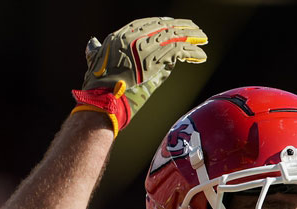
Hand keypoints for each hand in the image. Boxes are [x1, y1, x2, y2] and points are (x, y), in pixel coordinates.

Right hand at [71, 17, 207, 136]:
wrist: (102, 97)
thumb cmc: (96, 85)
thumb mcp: (94, 61)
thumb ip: (96, 50)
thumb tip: (93, 43)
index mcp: (120, 35)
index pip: (146, 23)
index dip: (162, 23)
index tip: (174, 24)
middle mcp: (133, 36)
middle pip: (164, 27)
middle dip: (181, 28)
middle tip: (195, 29)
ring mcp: (145, 45)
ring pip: (175, 36)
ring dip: (192, 37)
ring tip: (204, 39)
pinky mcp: (157, 58)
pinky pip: (180, 51)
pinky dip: (193, 53)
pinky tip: (202, 56)